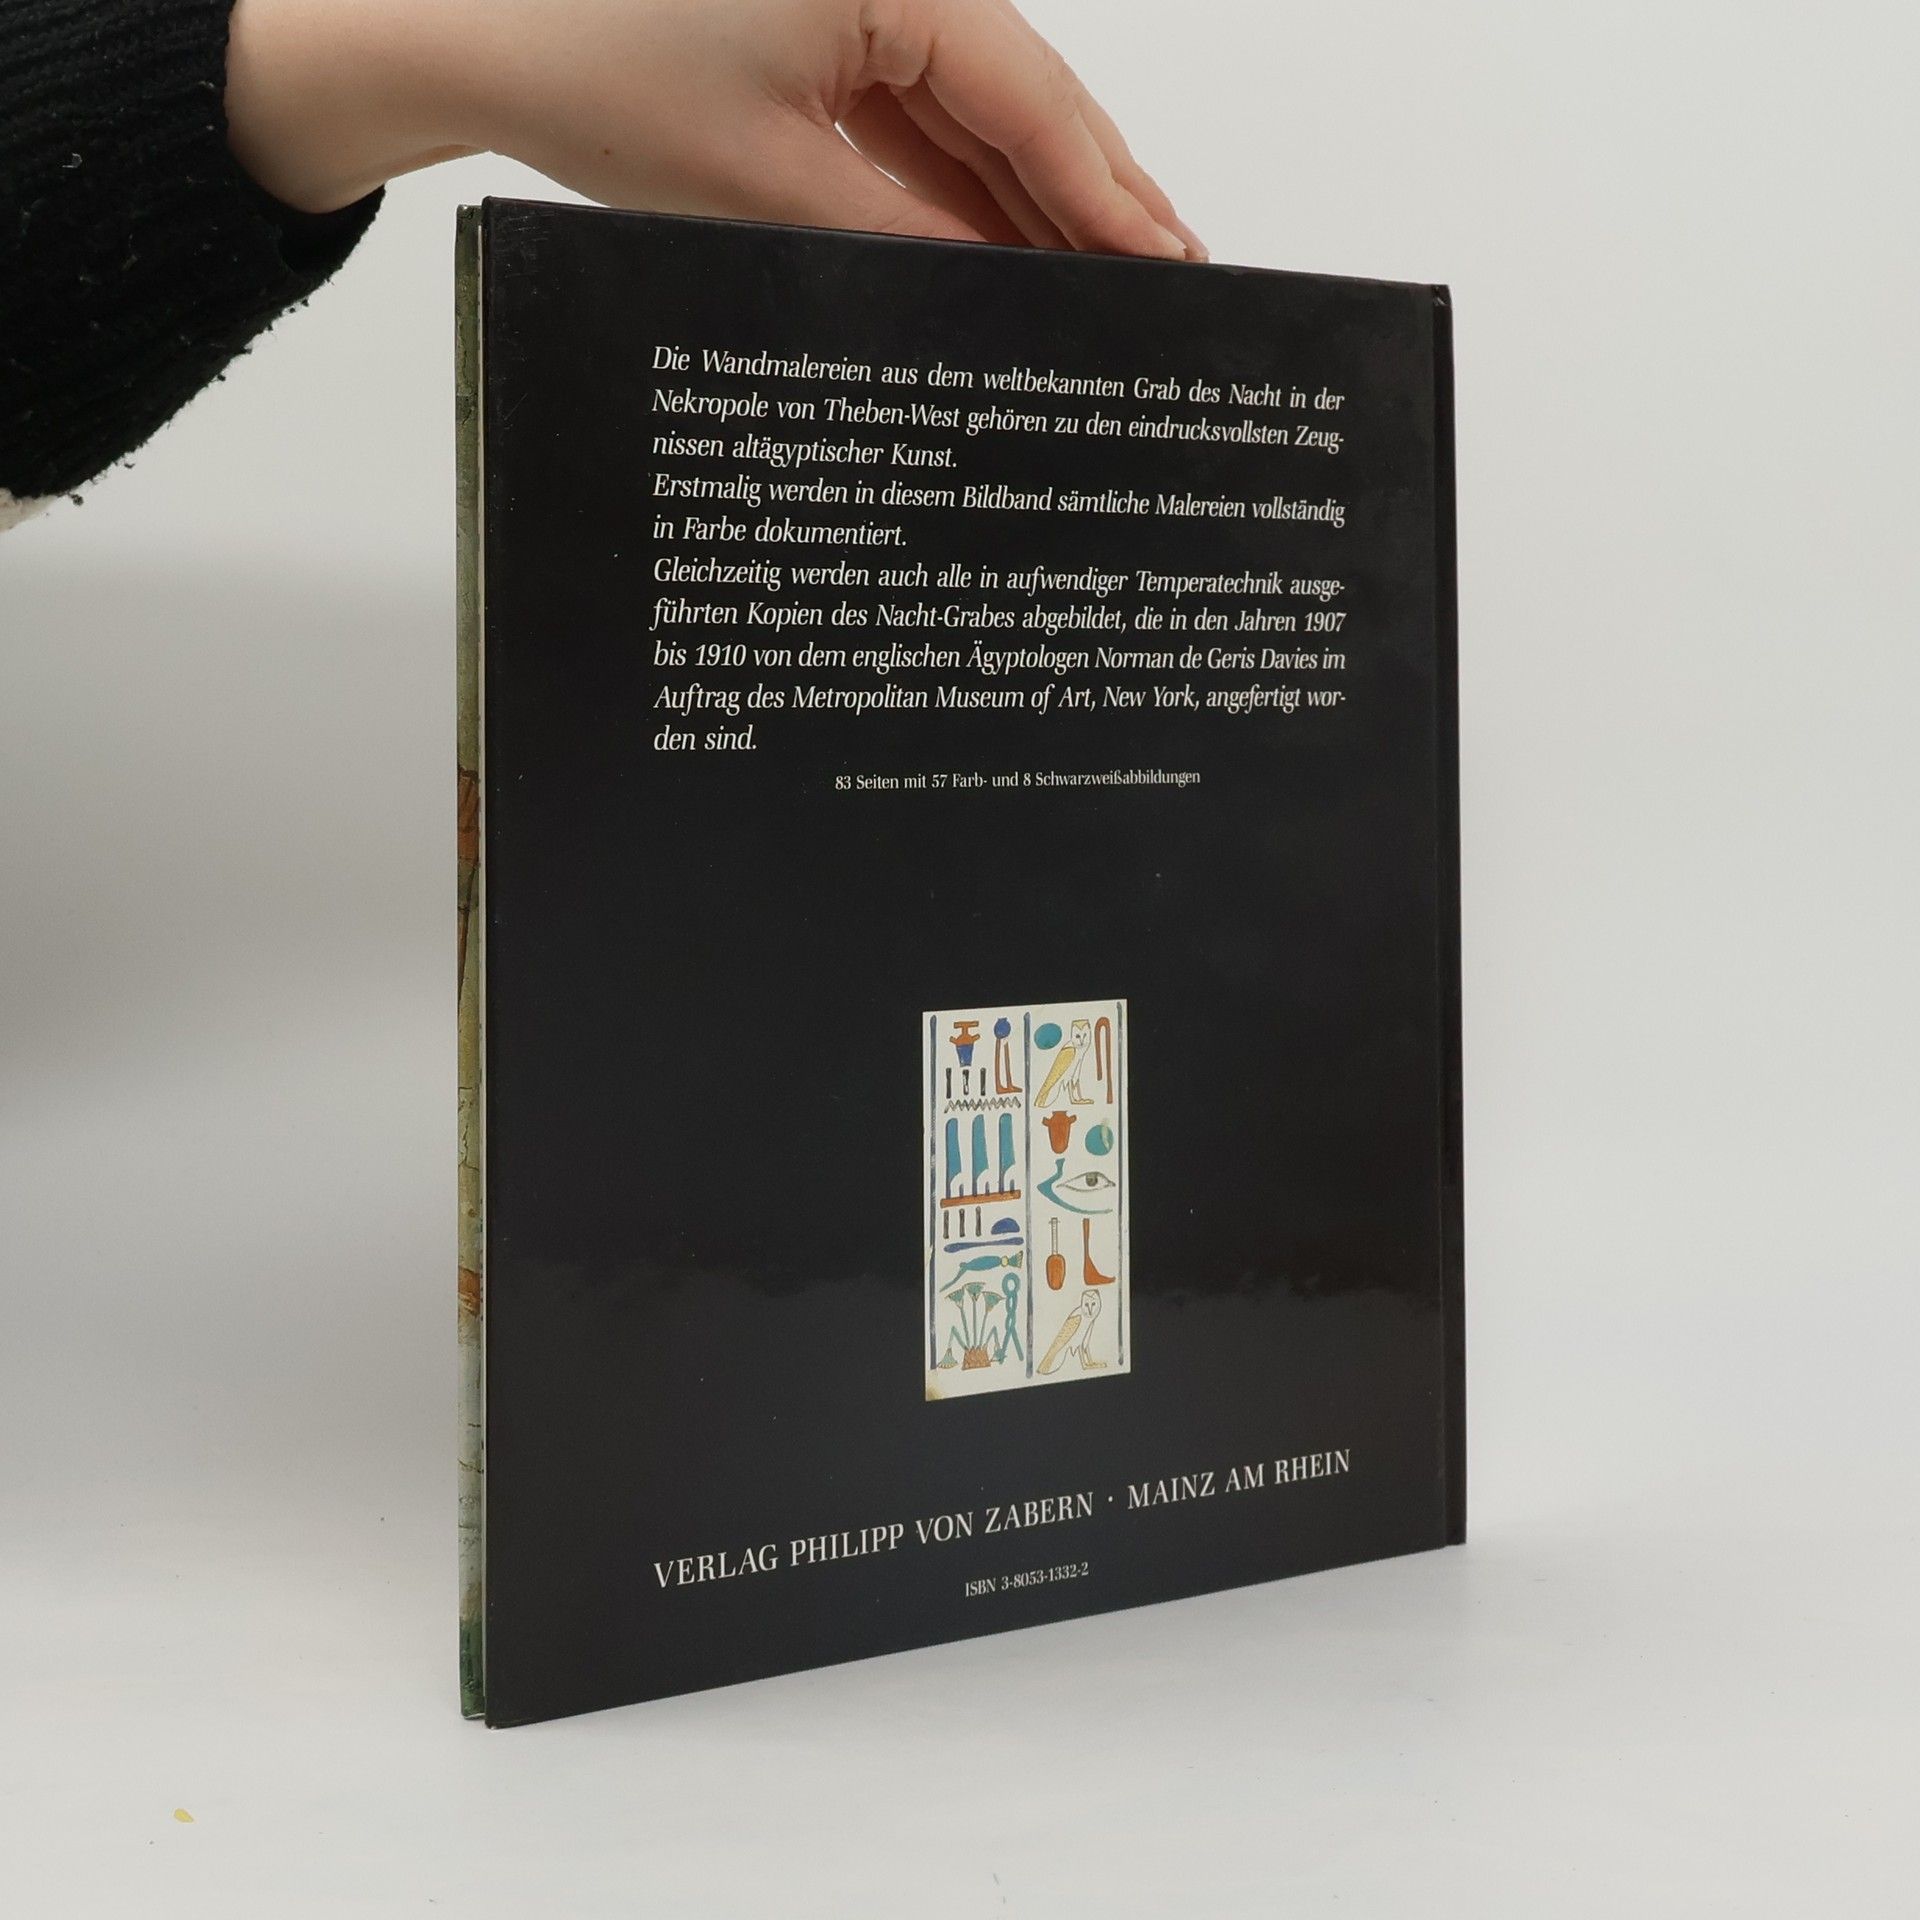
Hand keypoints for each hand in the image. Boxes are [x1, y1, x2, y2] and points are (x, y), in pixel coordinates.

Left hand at [226, 0, 1204, 259]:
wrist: (479, 37)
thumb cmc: (603, 76)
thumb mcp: (774, 188)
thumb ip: (904, 245)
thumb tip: (1001, 300)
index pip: (1033, 100)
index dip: (1109, 192)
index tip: (1174, 263)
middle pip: (1024, 103)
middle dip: (1095, 197)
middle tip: (1175, 281)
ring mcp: (864, 14)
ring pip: (980, 120)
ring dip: (1036, 205)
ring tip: (1109, 286)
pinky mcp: (828, 48)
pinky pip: (922, 128)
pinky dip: (965, 196)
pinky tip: (1010, 260)